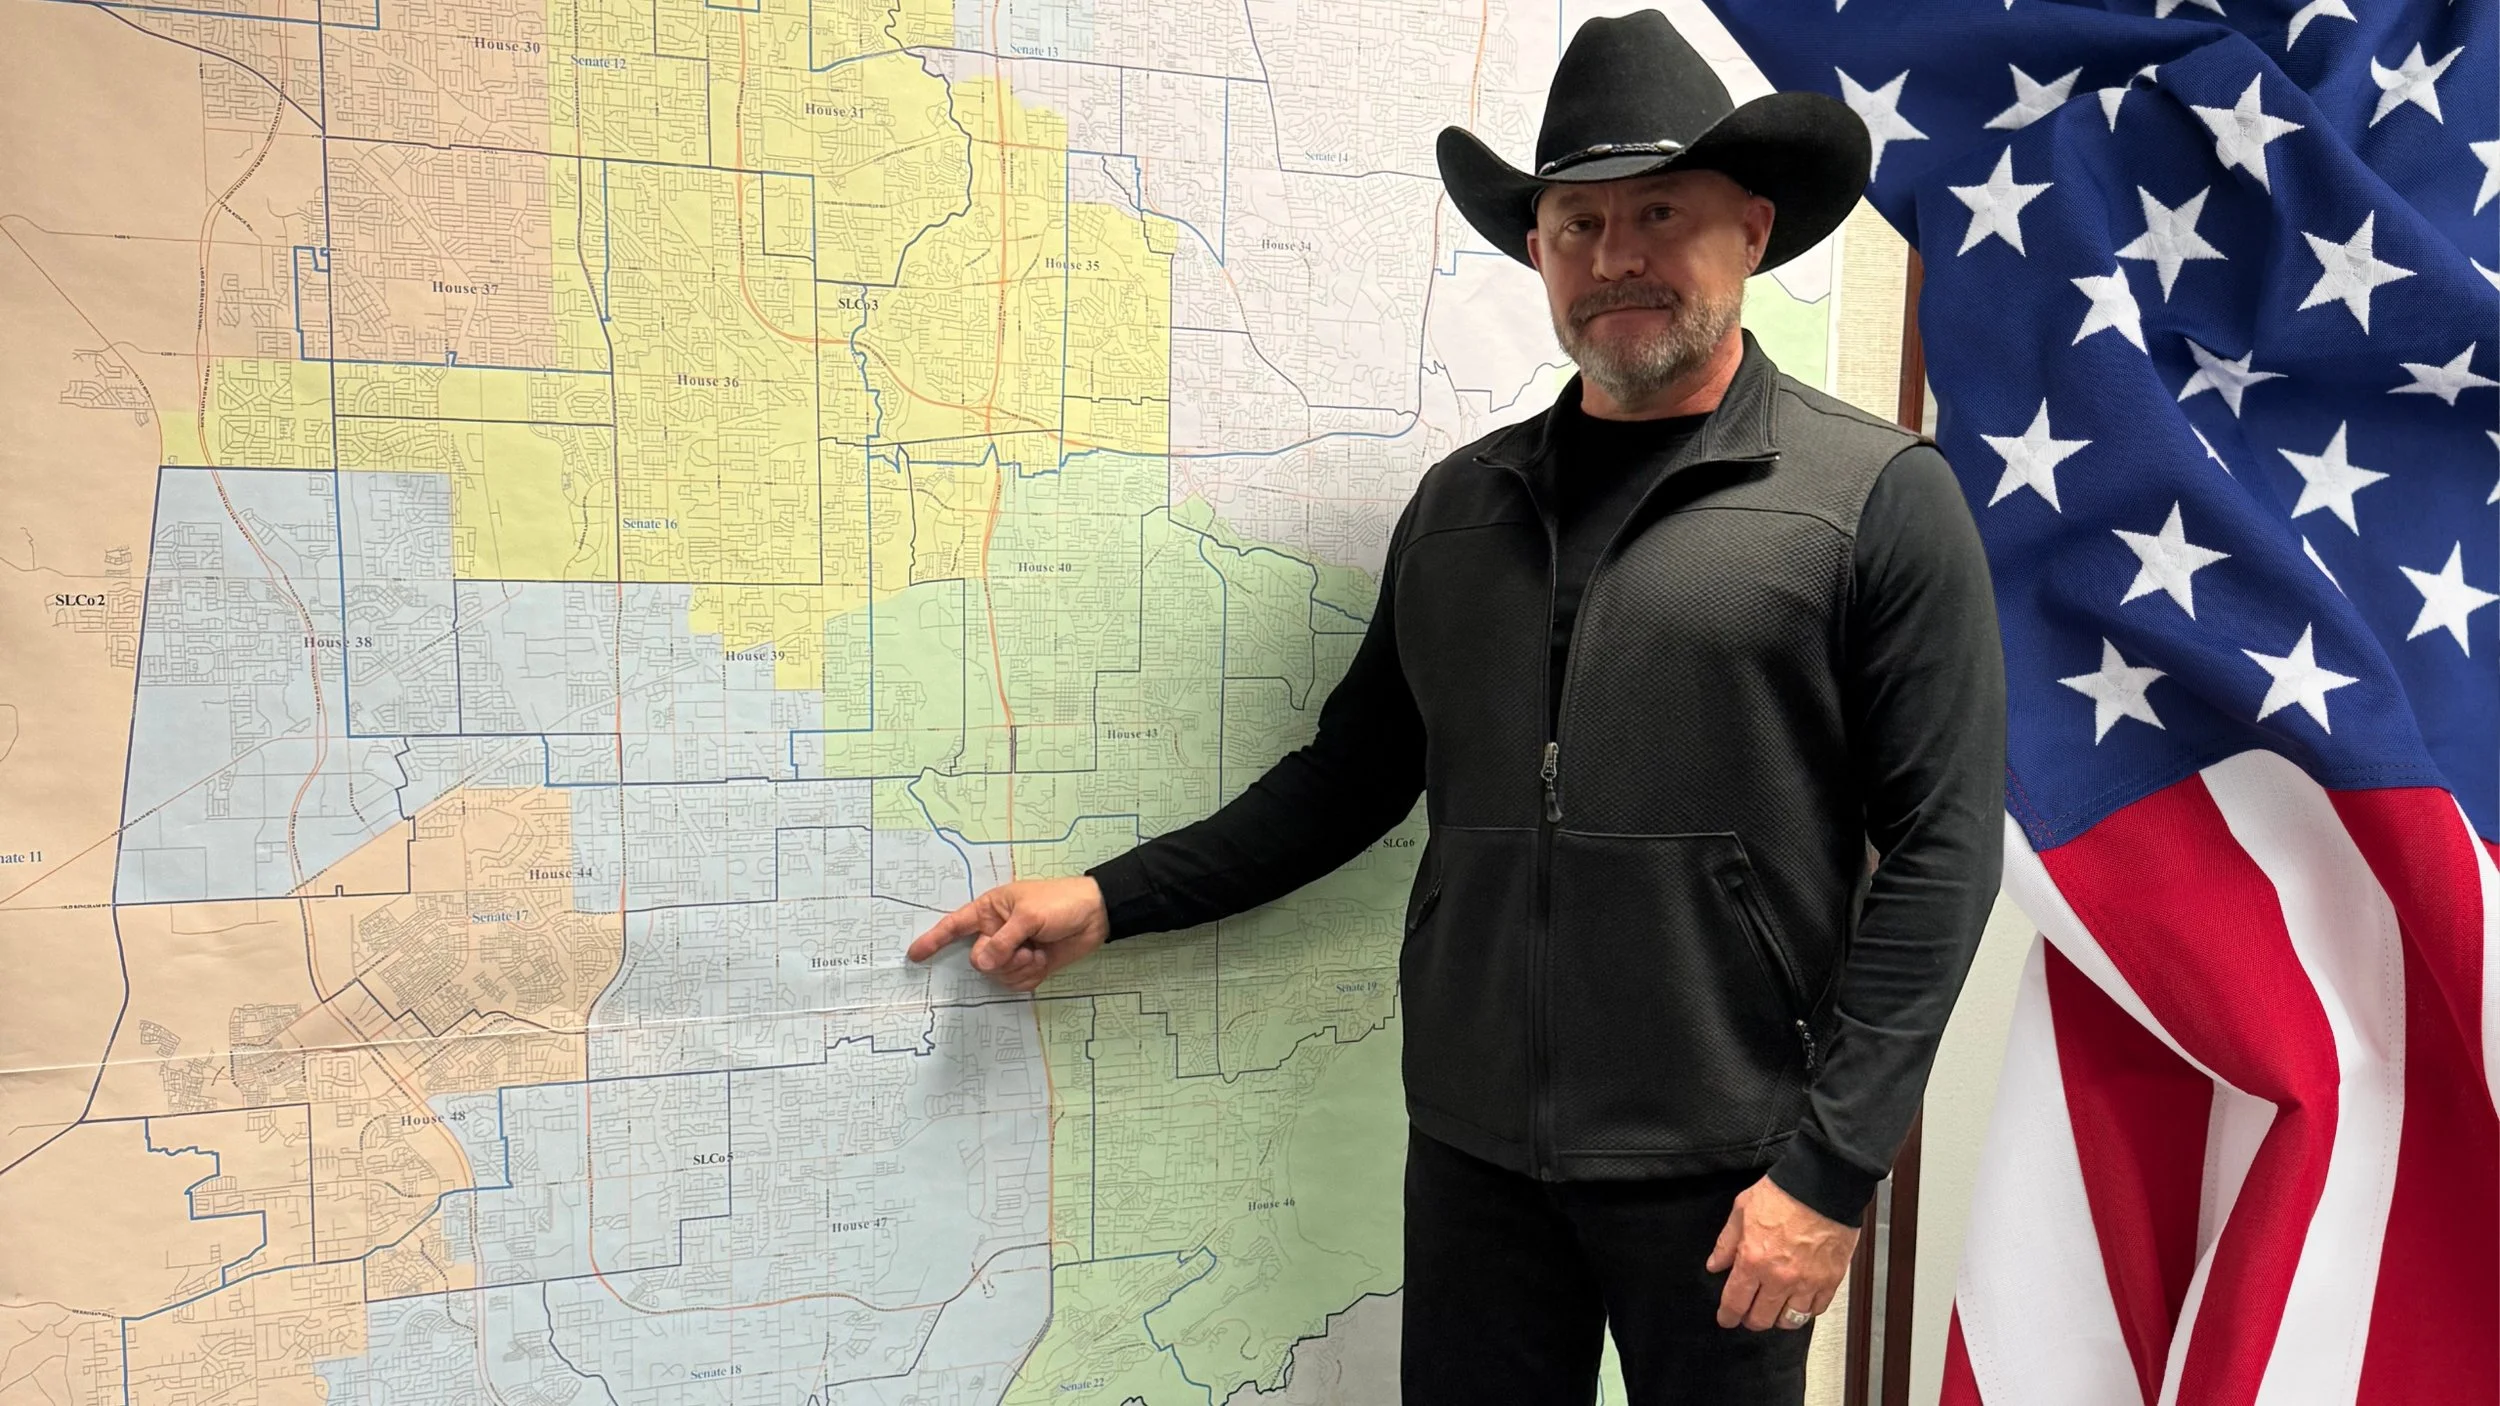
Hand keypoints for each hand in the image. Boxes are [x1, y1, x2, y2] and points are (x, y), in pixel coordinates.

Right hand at [905, 877, 1110, 991]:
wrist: (1097, 915)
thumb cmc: (1061, 903)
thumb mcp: (1029, 916)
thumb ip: (1003, 941)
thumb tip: (982, 964)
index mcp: (990, 910)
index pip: (954, 925)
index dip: (933, 940)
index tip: (914, 955)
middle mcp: (996, 932)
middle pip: (978, 960)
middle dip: (1001, 959)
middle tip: (1023, 947)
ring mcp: (1012, 951)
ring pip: (998, 975)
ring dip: (1019, 968)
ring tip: (1037, 951)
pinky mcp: (1028, 966)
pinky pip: (1016, 984)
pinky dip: (1029, 976)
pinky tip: (1043, 960)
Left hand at [1705, 1175, 1858, 1331]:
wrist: (1823, 1184)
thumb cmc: (1783, 1192)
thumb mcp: (1741, 1210)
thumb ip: (1726, 1242)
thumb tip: (1715, 1264)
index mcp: (1753, 1260)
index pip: (1735, 1302)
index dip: (1727, 1316)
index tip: (1726, 1318)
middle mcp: (1779, 1277)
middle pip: (1761, 1319)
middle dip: (1751, 1320)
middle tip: (1749, 1315)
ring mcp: (1807, 1282)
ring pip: (1790, 1320)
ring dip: (1779, 1319)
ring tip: (1775, 1311)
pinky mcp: (1830, 1280)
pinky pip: (1816, 1309)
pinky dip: (1807, 1311)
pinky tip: (1800, 1303)